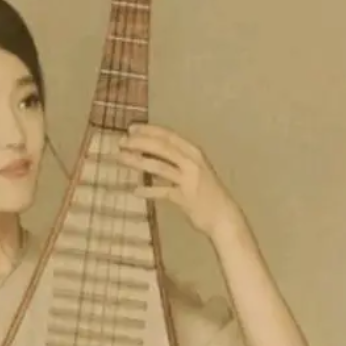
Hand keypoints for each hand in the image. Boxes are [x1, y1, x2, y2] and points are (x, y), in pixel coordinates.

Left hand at [115, 123, 245, 242]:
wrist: (224, 216)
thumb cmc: (206, 191)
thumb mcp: (192, 170)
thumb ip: (173, 160)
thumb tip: (144, 152)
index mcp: (194, 153)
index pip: (168, 136)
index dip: (149, 131)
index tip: (131, 129)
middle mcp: (192, 163)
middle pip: (162, 148)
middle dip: (140, 143)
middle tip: (121, 142)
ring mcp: (189, 180)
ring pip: (159, 166)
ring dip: (138, 161)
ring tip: (121, 158)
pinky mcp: (185, 198)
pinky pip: (162, 192)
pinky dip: (148, 191)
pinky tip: (135, 190)